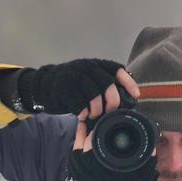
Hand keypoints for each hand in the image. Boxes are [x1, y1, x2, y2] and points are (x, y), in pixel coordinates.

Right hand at [15, 59, 140, 117]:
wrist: (46, 84)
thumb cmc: (74, 85)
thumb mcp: (90, 79)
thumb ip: (105, 83)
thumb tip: (127, 98)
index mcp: (96, 64)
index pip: (117, 69)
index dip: (128, 82)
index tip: (136, 96)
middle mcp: (86, 67)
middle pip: (107, 84)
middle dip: (112, 101)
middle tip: (111, 111)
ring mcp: (74, 76)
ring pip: (93, 95)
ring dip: (97, 109)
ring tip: (95, 115)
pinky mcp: (63, 87)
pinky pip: (78, 103)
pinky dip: (83, 112)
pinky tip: (83, 115)